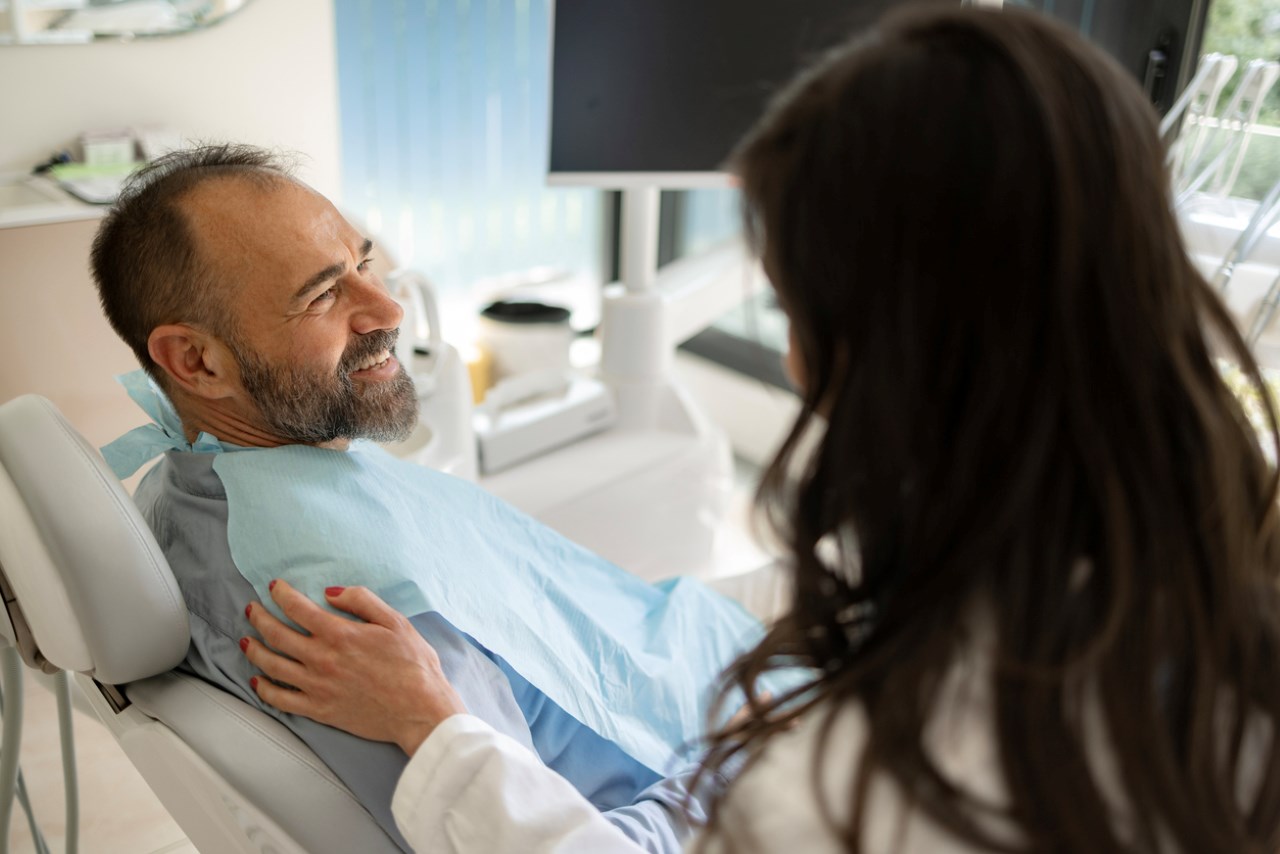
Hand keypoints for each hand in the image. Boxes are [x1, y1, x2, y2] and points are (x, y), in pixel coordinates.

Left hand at [242, 580, 465, 755]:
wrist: (419, 709)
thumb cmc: (413, 665)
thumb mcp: (395, 621)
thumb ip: (361, 600)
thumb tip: (330, 592)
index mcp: (339, 634)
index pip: (297, 608)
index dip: (281, 594)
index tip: (274, 586)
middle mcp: (321, 659)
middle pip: (277, 635)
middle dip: (260, 618)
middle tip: (251, 609)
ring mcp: (317, 686)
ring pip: (272, 665)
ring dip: (254, 650)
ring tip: (247, 640)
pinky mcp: (318, 710)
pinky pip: (281, 699)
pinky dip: (264, 689)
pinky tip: (258, 680)